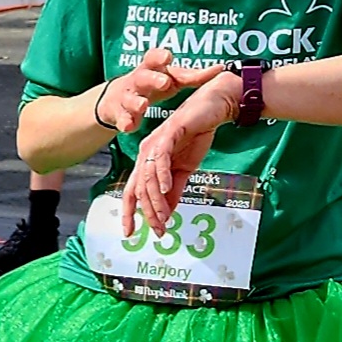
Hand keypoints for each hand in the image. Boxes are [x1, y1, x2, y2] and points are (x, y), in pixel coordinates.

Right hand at [94, 46, 193, 138]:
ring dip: (137, 102)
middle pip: (143, 77)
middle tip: (164, 82)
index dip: (159, 57)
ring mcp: (127, 97)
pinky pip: (122, 118)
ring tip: (143, 106)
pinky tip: (129, 127)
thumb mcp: (172, 78)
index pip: (153, 58)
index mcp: (151, 68)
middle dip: (153, 79)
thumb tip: (220, 68)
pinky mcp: (120, 114)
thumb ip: (193, 76)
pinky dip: (125, 122)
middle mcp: (137, 80)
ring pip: (131, 98)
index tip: (168, 56)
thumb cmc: (154, 84)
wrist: (119, 97)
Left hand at [123, 66, 241, 234]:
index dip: (129, 212)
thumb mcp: (185, 169)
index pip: (133, 190)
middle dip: (147, 212)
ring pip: (148, 176)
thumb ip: (174, 190)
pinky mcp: (168, 133)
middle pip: (139, 188)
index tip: (129, 233)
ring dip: (156, 199)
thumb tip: (167, 214)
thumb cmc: (197, 135)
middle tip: (159, 229)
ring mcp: (155, 142)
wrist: (213, 107)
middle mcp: (146, 152)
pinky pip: (160, 157)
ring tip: (164, 217)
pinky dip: (163, 174)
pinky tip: (168, 187)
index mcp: (148, 161)